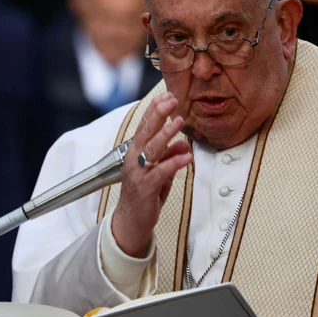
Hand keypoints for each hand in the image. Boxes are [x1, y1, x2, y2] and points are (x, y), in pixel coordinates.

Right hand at [111, 93, 192, 256]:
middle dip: (158, 114)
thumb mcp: (161, 173)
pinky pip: (161, 172)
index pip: (145, 126)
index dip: (155, 110)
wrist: (131, 221)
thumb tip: (183, 145)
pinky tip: (186, 156)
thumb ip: (170, 157)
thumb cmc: (145, 195)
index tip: (167, 95)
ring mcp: (139, 172)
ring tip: (179, 121)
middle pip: (146, 132)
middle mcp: (135, 159)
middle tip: (171, 99)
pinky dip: (173, 163)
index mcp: (137, 152)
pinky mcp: (146, 187)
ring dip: (166, 134)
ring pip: (152, 149)